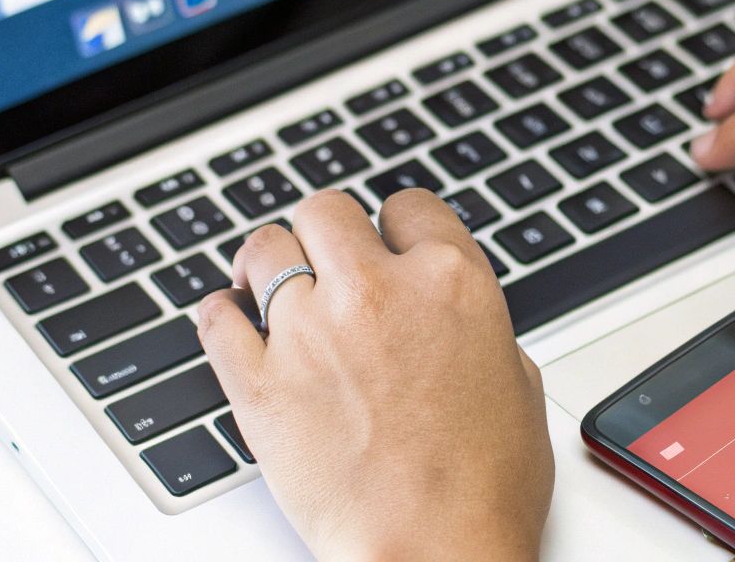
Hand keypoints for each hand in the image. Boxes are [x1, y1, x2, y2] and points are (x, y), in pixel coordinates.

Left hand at [197, 190, 552, 560]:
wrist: (435, 552)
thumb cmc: (485, 489)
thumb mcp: (518, 382)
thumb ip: (478, 328)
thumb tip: (453, 321)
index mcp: (452, 282)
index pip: (409, 207)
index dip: (396, 227)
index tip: (387, 245)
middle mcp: (379, 292)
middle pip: (328, 210)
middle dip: (328, 233)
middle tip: (326, 259)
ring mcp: (311, 332)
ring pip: (267, 249)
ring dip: (268, 260)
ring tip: (265, 278)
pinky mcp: (258, 383)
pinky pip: (216, 320)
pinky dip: (220, 314)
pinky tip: (230, 318)